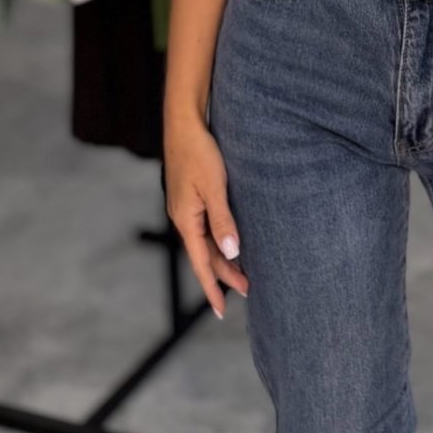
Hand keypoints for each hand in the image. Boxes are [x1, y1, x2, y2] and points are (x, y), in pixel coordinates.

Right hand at [164, 115, 249, 317]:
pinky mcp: (191, 195)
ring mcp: (187, 206)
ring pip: (205, 240)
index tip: (222, 311)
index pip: (201, 263)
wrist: (185, 122)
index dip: (213, 287)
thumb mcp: (214, 186)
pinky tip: (229, 239)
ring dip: (222, 256)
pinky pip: (205, 226)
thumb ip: (223, 220)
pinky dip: (218, 238)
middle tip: (248, 288)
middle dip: (225, 273)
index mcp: (186, 220)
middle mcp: (184, 217)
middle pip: (205, 254)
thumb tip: (231, 252)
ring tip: (243, 270)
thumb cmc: (199, 151)